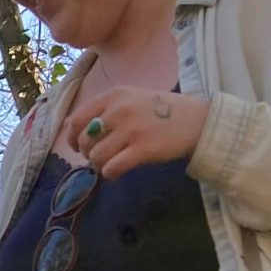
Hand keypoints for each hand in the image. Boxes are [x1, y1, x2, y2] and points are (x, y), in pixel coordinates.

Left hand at [71, 87, 208, 178]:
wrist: (197, 120)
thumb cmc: (163, 111)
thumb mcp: (133, 99)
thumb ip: (107, 111)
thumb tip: (81, 135)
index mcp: (113, 96)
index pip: (76, 120)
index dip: (72, 138)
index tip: (77, 146)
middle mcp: (118, 110)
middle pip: (84, 141)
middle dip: (87, 153)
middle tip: (100, 156)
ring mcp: (130, 130)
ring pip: (95, 157)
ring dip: (100, 165)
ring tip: (113, 162)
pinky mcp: (142, 149)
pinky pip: (111, 169)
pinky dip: (110, 174)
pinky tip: (119, 171)